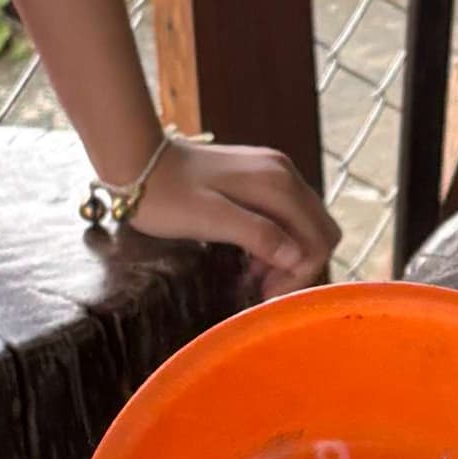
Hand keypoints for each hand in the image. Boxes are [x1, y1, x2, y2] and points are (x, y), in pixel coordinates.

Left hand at [129, 135, 336, 287]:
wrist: (138, 162)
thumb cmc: (167, 196)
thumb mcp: (211, 221)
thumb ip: (258, 235)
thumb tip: (297, 257)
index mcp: (278, 184)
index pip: (317, 238)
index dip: (300, 273)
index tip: (267, 295)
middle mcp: (284, 173)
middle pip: (319, 230)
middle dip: (300, 265)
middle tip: (264, 290)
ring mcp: (273, 171)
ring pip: (303, 224)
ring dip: (287, 255)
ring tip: (254, 279)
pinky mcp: (259, 176)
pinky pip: (284, 215)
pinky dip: (276, 240)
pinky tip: (250, 258)